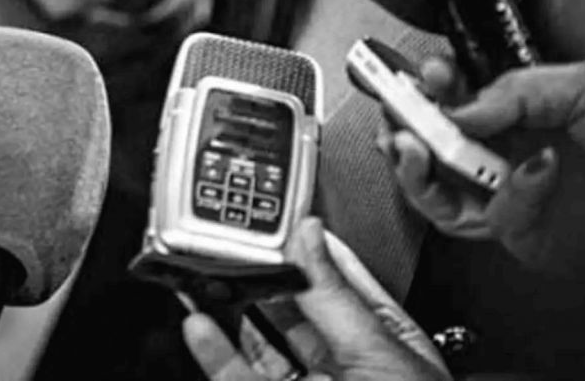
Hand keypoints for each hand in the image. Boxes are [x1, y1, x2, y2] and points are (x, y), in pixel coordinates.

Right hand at [183, 218, 449, 380]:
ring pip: (262, 346)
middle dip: (260, 275)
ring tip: (202, 277)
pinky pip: (241, 379)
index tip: (277, 220)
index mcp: (385, 345)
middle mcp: (347, 369)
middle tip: (229, 244)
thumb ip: (332, 296)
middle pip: (293, 310)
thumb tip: (310, 236)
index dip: (308, 248)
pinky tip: (200, 328)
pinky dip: (216, 354)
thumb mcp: (375, 355)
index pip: (341, 281)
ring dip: (229, 311)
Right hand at [381, 57, 584, 275]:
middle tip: (396, 122)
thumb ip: (517, 89)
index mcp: (514, 111)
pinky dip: (506, 197)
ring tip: (418, 150)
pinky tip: (533, 171)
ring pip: (435, 194)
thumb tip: (460, 108)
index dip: (427, 88)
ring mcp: (506, 192)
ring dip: (417, 173)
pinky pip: (490, 219)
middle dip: (400, 133)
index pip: (451, 98)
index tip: (418, 77)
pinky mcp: (520, 230)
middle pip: (427, 147)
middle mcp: (502, 152)